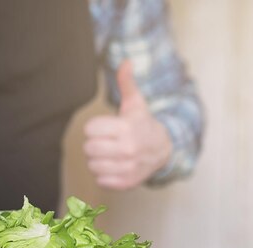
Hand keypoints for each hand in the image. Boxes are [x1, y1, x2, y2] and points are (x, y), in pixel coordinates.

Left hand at [83, 60, 172, 189]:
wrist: (163, 150)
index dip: (94, 127)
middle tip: (106, 141)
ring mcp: (128, 167)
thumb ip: (126, 82)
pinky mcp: (126, 182)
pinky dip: (104, 175)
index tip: (105, 127)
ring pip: (93, 165)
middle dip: (94, 144)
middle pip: (89, 148)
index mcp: (126, 128)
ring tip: (109, 154)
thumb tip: (126, 61)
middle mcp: (128, 149)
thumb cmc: (143, 124)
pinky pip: (100, 180)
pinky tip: (114, 166)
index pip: (89, 129)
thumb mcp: (136, 103)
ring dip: (98, 160)